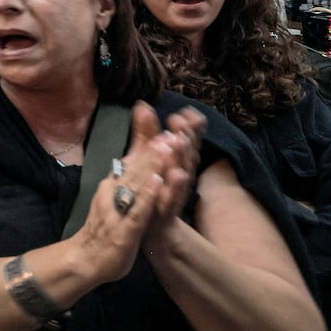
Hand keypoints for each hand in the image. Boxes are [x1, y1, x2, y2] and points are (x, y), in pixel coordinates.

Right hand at [72, 108, 174, 283]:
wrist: (85, 259)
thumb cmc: (104, 228)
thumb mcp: (114, 198)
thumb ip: (125, 177)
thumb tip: (135, 155)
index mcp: (114, 184)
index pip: (132, 161)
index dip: (148, 144)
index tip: (164, 126)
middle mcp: (114, 192)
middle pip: (136, 168)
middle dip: (155, 149)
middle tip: (172, 131)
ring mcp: (118, 210)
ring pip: (137, 184)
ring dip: (153, 164)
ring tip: (167, 146)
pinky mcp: (124, 231)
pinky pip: (138, 210)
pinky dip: (148, 194)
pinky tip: (158, 181)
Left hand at [138, 104, 205, 247]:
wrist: (152, 226)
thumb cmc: (152, 186)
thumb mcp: (148, 157)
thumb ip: (146, 132)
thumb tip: (141, 104)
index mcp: (177, 160)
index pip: (187, 139)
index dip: (189, 126)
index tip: (186, 111)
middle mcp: (181, 174)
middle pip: (186, 152)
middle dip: (185, 136)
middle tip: (181, 122)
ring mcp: (175, 192)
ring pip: (181, 172)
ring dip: (181, 156)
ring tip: (179, 141)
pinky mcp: (167, 208)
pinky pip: (172, 197)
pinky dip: (175, 186)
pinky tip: (176, 174)